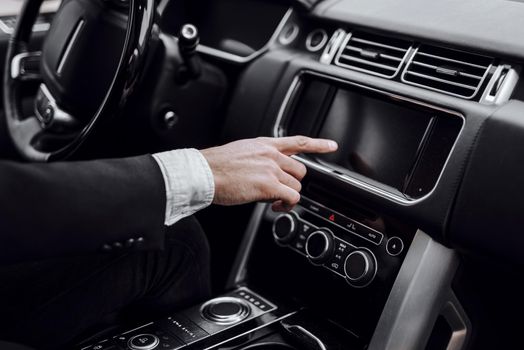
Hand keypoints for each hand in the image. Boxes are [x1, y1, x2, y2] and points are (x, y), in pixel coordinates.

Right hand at [200, 136, 337, 211]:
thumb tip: (266, 170)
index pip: (298, 142)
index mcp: (264, 144)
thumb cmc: (215, 166)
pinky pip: (291, 197)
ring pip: (295, 185)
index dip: (318, 144)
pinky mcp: (268, 186)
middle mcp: (271, 155)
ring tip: (271, 200)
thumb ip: (258, 157)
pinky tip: (276, 206)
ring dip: (287, 195)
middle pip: (300, 170)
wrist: (203, 173)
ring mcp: (271, 169)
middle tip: (279, 190)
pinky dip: (287, 205)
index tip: (332, 145)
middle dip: (292, 182)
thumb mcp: (241, 151)